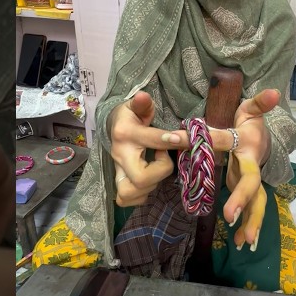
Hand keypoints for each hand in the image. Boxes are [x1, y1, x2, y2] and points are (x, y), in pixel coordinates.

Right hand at [108, 92, 186, 206]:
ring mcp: (117, 172)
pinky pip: (129, 200)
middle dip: (159, 172)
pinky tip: (150, 180)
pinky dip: (143, 194)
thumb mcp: (136, 106)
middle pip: (140, 178)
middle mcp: (119, 156)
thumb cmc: (131, 116)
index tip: (182, 139)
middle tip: (163, 159)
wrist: (113, 126)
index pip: (150, 139)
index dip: (169, 141)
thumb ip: (142, 104)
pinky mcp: (118, 183)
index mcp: (125, 134)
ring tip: (156, 168)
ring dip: (151, 184)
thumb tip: (143, 95)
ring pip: (131, 193)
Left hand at [212, 89, 278, 251]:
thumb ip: (256, 102)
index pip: (222, 141)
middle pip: (251, 183)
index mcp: (246, 144)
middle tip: (229, 214)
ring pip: (256, 203)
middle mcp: (252, 165)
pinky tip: (243, 242)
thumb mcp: (248, 110)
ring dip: (251, 222)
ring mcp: (252, 181)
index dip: (205, 139)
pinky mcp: (249, 192)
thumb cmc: (250, 124)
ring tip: (244, 241)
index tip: (175, 139)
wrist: (264, 139)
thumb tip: (273, 91)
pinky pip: (251, 210)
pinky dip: (249, 226)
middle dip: (241, 199)